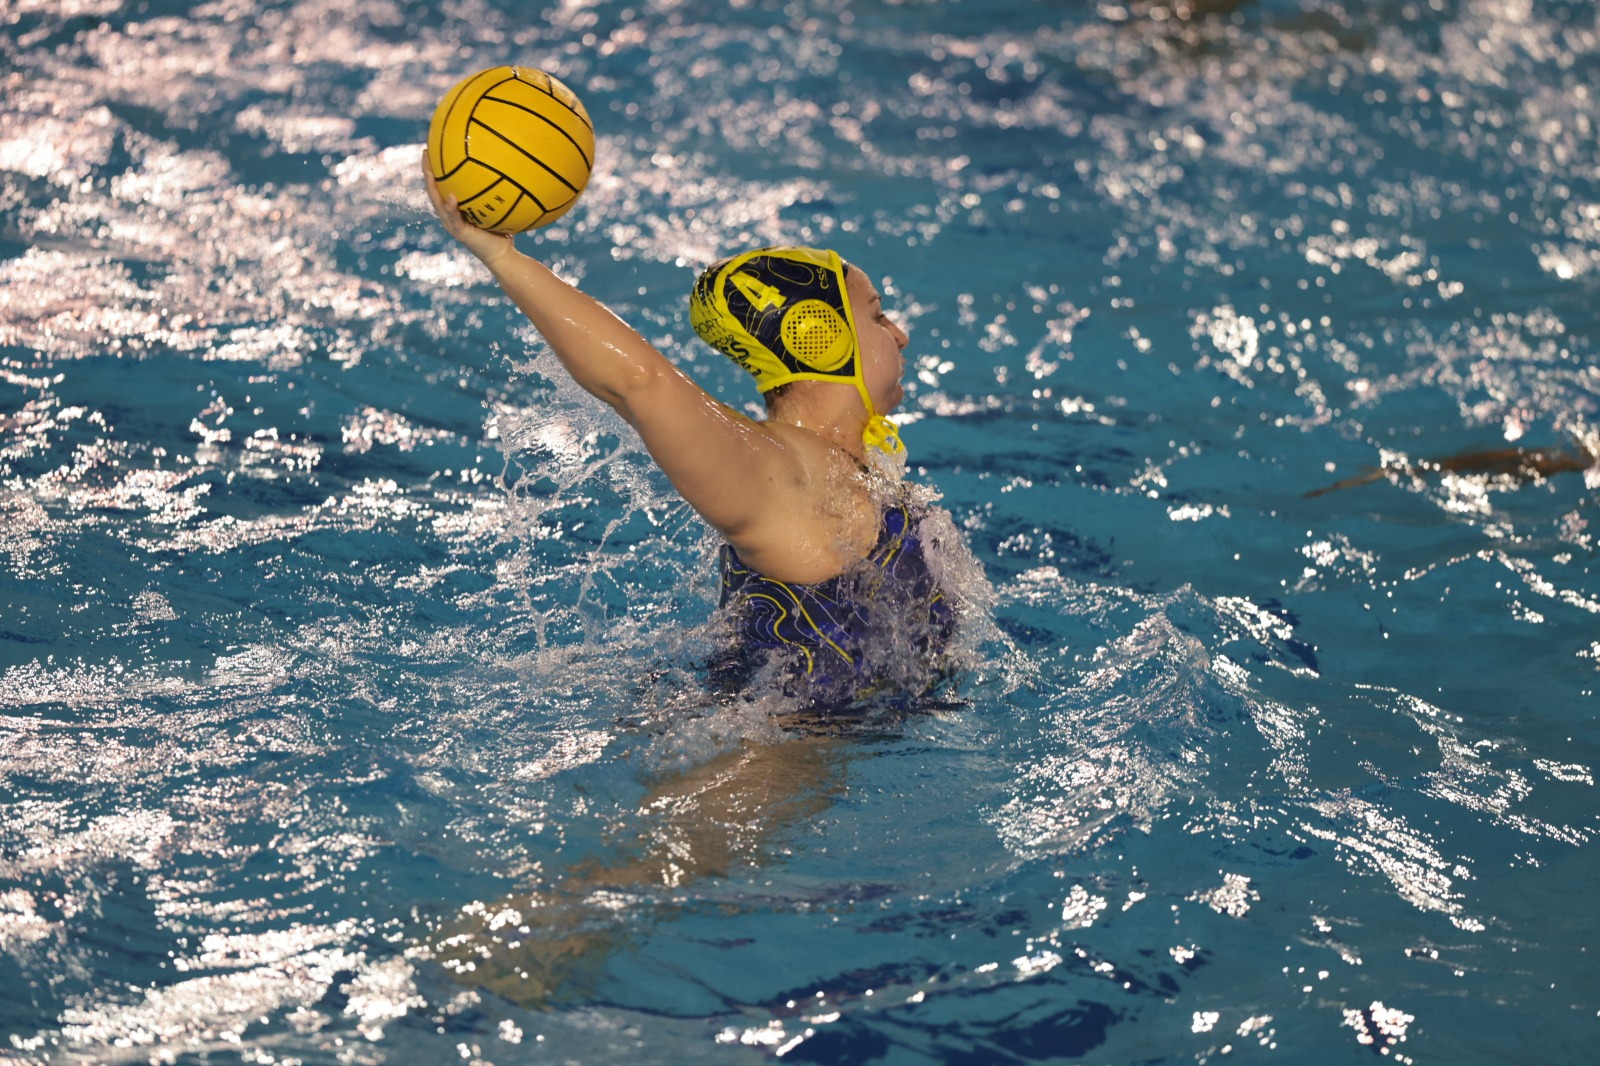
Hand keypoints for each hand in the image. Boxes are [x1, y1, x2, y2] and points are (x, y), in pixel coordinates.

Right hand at [421, 149, 515, 266]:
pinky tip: (451, 196)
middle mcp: (449, 215)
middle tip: (425, 152)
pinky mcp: (460, 232)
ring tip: (429, 169)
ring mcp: (452, 224)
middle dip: (427, 172)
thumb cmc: (503, 230)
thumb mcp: (496, 207)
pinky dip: (451, 207)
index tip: (432, 149)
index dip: (435, 169)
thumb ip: (495, 191)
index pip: (441, 185)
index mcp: (455, 209)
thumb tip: (506, 166)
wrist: (503, 255)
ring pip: (437, 202)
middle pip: (433, 190)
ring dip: (432, 185)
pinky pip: (453, 218)